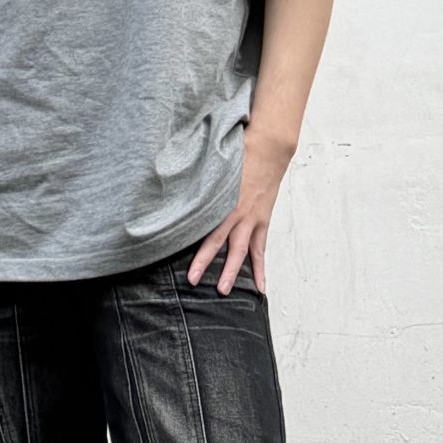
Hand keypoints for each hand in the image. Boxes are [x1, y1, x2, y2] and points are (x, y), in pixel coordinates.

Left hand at [184, 123, 295, 293]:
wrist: (268, 150)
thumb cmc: (238, 156)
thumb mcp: (214, 168)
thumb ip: (197, 183)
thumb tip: (173, 190)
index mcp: (222, 201)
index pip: (206, 229)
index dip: (195, 247)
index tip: (183, 257)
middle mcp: (237, 213)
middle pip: (220, 243)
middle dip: (206, 263)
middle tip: (194, 282)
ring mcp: (252, 219)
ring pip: (241, 251)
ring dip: (233, 272)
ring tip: (224, 291)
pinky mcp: (262, 221)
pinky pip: (260, 249)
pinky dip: (260, 269)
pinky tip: (260, 287)